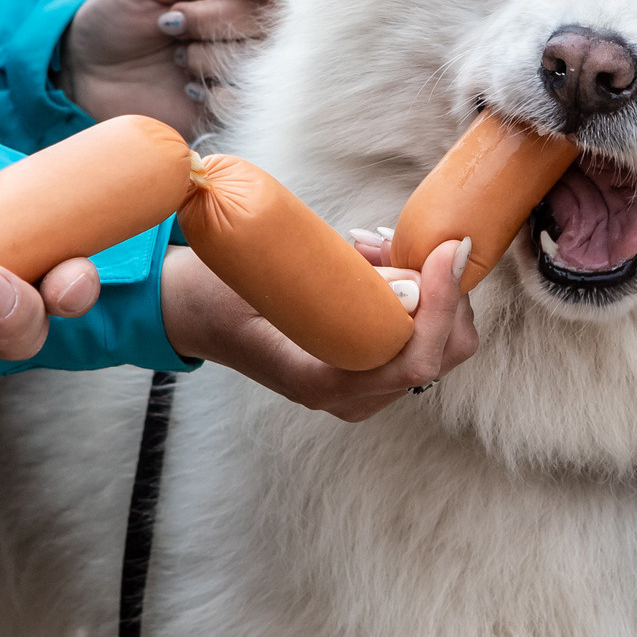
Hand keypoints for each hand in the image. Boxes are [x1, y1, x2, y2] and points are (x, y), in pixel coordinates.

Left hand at [62, 0, 298, 134]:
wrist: (85, 73)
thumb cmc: (119, 15)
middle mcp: (252, 32)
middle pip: (274, 21)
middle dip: (216, 19)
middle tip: (170, 22)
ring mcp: (245, 73)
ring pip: (262, 63)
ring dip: (212, 58)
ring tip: (178, 59)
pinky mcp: (233, 112)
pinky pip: (249, 102)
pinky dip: (217, 94)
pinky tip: (189, 90)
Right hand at [159, 235, 479, 421]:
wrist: (189, 310)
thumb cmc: (217, 290)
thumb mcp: (268, 278)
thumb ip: (342, 285)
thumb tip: (415, 283)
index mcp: (321, 383)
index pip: (414, 362)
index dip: (443, 304)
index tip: (446, 248)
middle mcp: (349, 397)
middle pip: (442, 353)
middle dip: (443, 289)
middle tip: (396, 240)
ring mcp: (361, 387)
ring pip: (437, 340)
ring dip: (426, 282)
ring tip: (369, 242)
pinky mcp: (367, 366)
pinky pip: (414, 331)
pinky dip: (413, 289)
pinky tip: (371, 256)